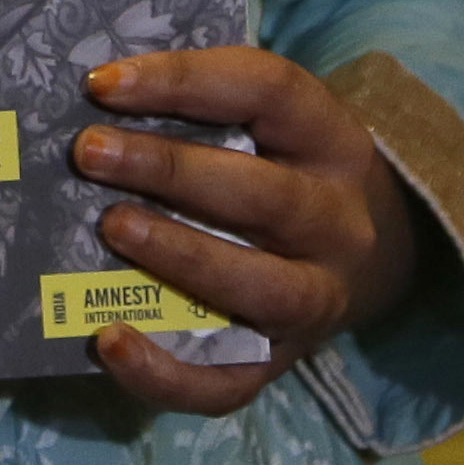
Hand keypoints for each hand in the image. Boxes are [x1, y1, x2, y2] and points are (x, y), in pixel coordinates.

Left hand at [76, 48, 421, 413]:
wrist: (374, 257)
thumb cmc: (282, 167)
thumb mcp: (267, 119)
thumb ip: (195, 104)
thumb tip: (89, 92)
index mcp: (327, 140)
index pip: (268, 92)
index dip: (184, 81)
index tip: (101, 83)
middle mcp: (336, 223)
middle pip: (265, 196)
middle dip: (170, 170)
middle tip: (89, 152)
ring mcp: (318, 299)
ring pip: (261, 288)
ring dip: (181, 256)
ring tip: (111, 227)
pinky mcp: (281, 362)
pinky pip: (231, 382)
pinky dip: (167, 372)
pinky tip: (108, 339)